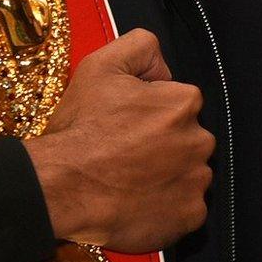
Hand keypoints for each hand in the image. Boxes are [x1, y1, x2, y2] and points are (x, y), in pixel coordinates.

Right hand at [24, 29, 214, 252]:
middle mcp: (200, 140)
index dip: (150, 113)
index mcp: (184, 103)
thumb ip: (141, 46)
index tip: (127, 125)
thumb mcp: (101, 65)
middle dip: (164, 145)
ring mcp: (196, 181)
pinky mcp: (190, 215)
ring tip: (130, 180)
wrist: (61, 187)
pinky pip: (187, 208)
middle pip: (187, 139)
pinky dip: (168, 207)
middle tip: (126, 155)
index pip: (179, 104)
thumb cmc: (79, 130)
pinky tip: (139, 202)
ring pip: (188, 173)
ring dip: (167, 176)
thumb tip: (163, 66)